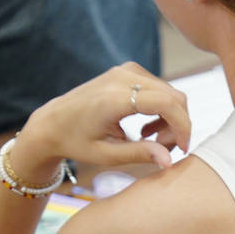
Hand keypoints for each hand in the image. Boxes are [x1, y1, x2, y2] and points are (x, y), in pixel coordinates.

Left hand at [13, 64, 189, 179]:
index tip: (181, 149)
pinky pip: (160, 89)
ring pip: (171, 93)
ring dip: (171, 119)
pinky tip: (146, 128)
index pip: (167, 104)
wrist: (52, 123)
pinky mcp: (127, 71)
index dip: (182, 127)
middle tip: (164, 148)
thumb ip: (140, 154)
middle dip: (179, 125)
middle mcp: (122, 78)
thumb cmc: (76, 142)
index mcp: (114, 98)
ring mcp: (125, 71)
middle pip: (174, 97)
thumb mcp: (107, 155)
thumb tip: (170, 162)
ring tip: (151, 139)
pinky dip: (162, 110)